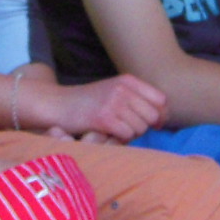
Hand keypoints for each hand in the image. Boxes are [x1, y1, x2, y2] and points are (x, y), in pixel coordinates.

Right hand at [28, 71, 168, 142]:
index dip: (160, 115)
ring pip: (141, 128)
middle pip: (153, 116)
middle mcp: (123, 89)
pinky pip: (126, 135)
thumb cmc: (87, 103)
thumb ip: (137, 99)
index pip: (161, 100)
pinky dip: (120, 139)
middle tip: (128, 128)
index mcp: (128, 80)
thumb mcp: (114, 91)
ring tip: (115, 129)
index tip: (153, 124)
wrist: (57, 104)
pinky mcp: (103, 118)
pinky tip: (108, 133)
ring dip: (131, 134)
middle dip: (144, 127)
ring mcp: (113, 102)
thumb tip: (163, 117)